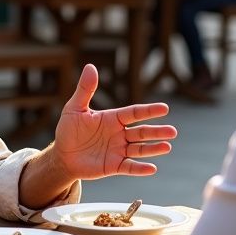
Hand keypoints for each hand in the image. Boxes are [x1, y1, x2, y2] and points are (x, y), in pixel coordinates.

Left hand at [53, 64, 176, 180]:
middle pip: (141, 132)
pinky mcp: (113, 166)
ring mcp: (118, 150)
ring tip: (167, 146)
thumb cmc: (68, 130)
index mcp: (113, 119)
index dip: (149, 111)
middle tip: (173, 132)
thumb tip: (90, 66)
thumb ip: (85, 89)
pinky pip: (129, 167)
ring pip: (139, 149)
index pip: (134, 113)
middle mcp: (119, 134)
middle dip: (157, 132)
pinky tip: (152, 168)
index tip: (164, 109)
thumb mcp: (75, 108)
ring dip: (153, 148)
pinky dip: (140, 168)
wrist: (62, 155)